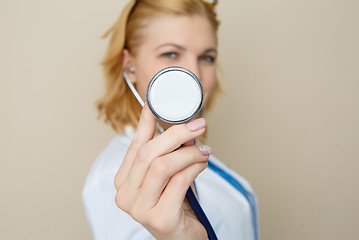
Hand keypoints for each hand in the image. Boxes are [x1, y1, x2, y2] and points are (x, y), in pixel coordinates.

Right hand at [114, 104, 210, 239]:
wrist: (182, 238)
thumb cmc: (175, 204)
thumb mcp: (167, 175)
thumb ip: (168, 152)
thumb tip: (180, 124)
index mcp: (123, 181)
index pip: (135, 145)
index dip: (146, 122)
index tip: (156, 104)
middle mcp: (125, 195)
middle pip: (148, 153)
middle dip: (176, 134)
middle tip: (198, 125)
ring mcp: (140, 209)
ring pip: (163, 165)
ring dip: (189, 153)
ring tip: (204, 151)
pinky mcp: (160, 218)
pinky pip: (179, 181)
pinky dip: (194, 167)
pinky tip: (202, 164)